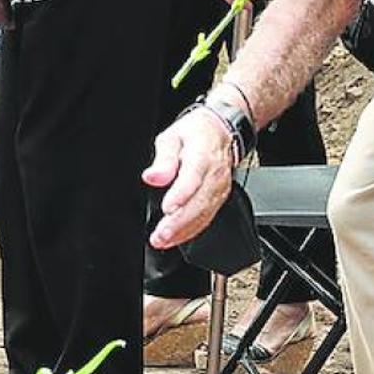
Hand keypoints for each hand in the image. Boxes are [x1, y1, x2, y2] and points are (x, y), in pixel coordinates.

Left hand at [144, 108, 235, 249]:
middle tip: (160, 235)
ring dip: (183, 231)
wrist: (218, 133)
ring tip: (163, 241)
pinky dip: (191, 231)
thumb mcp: (172, 137)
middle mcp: (215, 175)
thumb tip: (153, 176)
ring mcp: (219, 188)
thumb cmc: (193, 135)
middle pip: (199, 201)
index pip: (193, 177)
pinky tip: (176, 238)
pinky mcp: (219, 198)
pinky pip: (207, 217)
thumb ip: (163, 159)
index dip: (181, 195)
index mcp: (202, 155)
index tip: (167, 208)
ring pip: (204, 213)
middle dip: (179, 222)